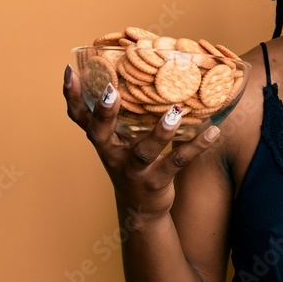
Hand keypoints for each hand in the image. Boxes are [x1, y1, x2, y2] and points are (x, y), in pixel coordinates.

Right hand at [62, 65, 219, 218]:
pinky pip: (177, 162)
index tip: (69, 71)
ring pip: (143, 151)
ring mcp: (133, 170)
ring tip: (175, 112)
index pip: (80, 117)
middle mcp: (113, 154)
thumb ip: (127, 114)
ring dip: (160, 132)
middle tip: (110, 90)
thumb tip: (147, 71)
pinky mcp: (156, 181)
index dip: (72, 97)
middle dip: (103, 113)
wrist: (141, 210)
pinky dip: (196, 146)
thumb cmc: (133, 163)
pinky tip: (213, 132)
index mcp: (104, 140)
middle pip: (100, 134)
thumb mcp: (123, 140)